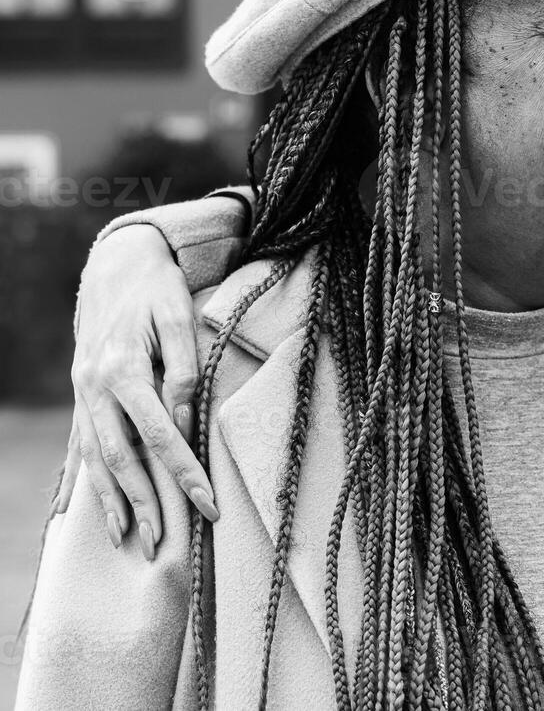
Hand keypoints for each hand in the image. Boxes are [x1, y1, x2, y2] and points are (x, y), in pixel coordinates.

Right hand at [60, 224, 217, 558]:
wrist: (116, 262)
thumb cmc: (158, 289)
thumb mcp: (180, 319)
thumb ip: (183, 372)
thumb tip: (183, 423)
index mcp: (124, 370)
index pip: (160, 437)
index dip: (184, 475)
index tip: (207, 506)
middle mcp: (96, 388)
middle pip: (121, 458)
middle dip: (143, 504)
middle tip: (161, 545)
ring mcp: (83, 393)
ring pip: (94, 458)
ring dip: (108, 501)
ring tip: (124, 538)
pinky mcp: (81, 394)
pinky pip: (78, 444)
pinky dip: (77, 478)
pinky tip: (70, 510)